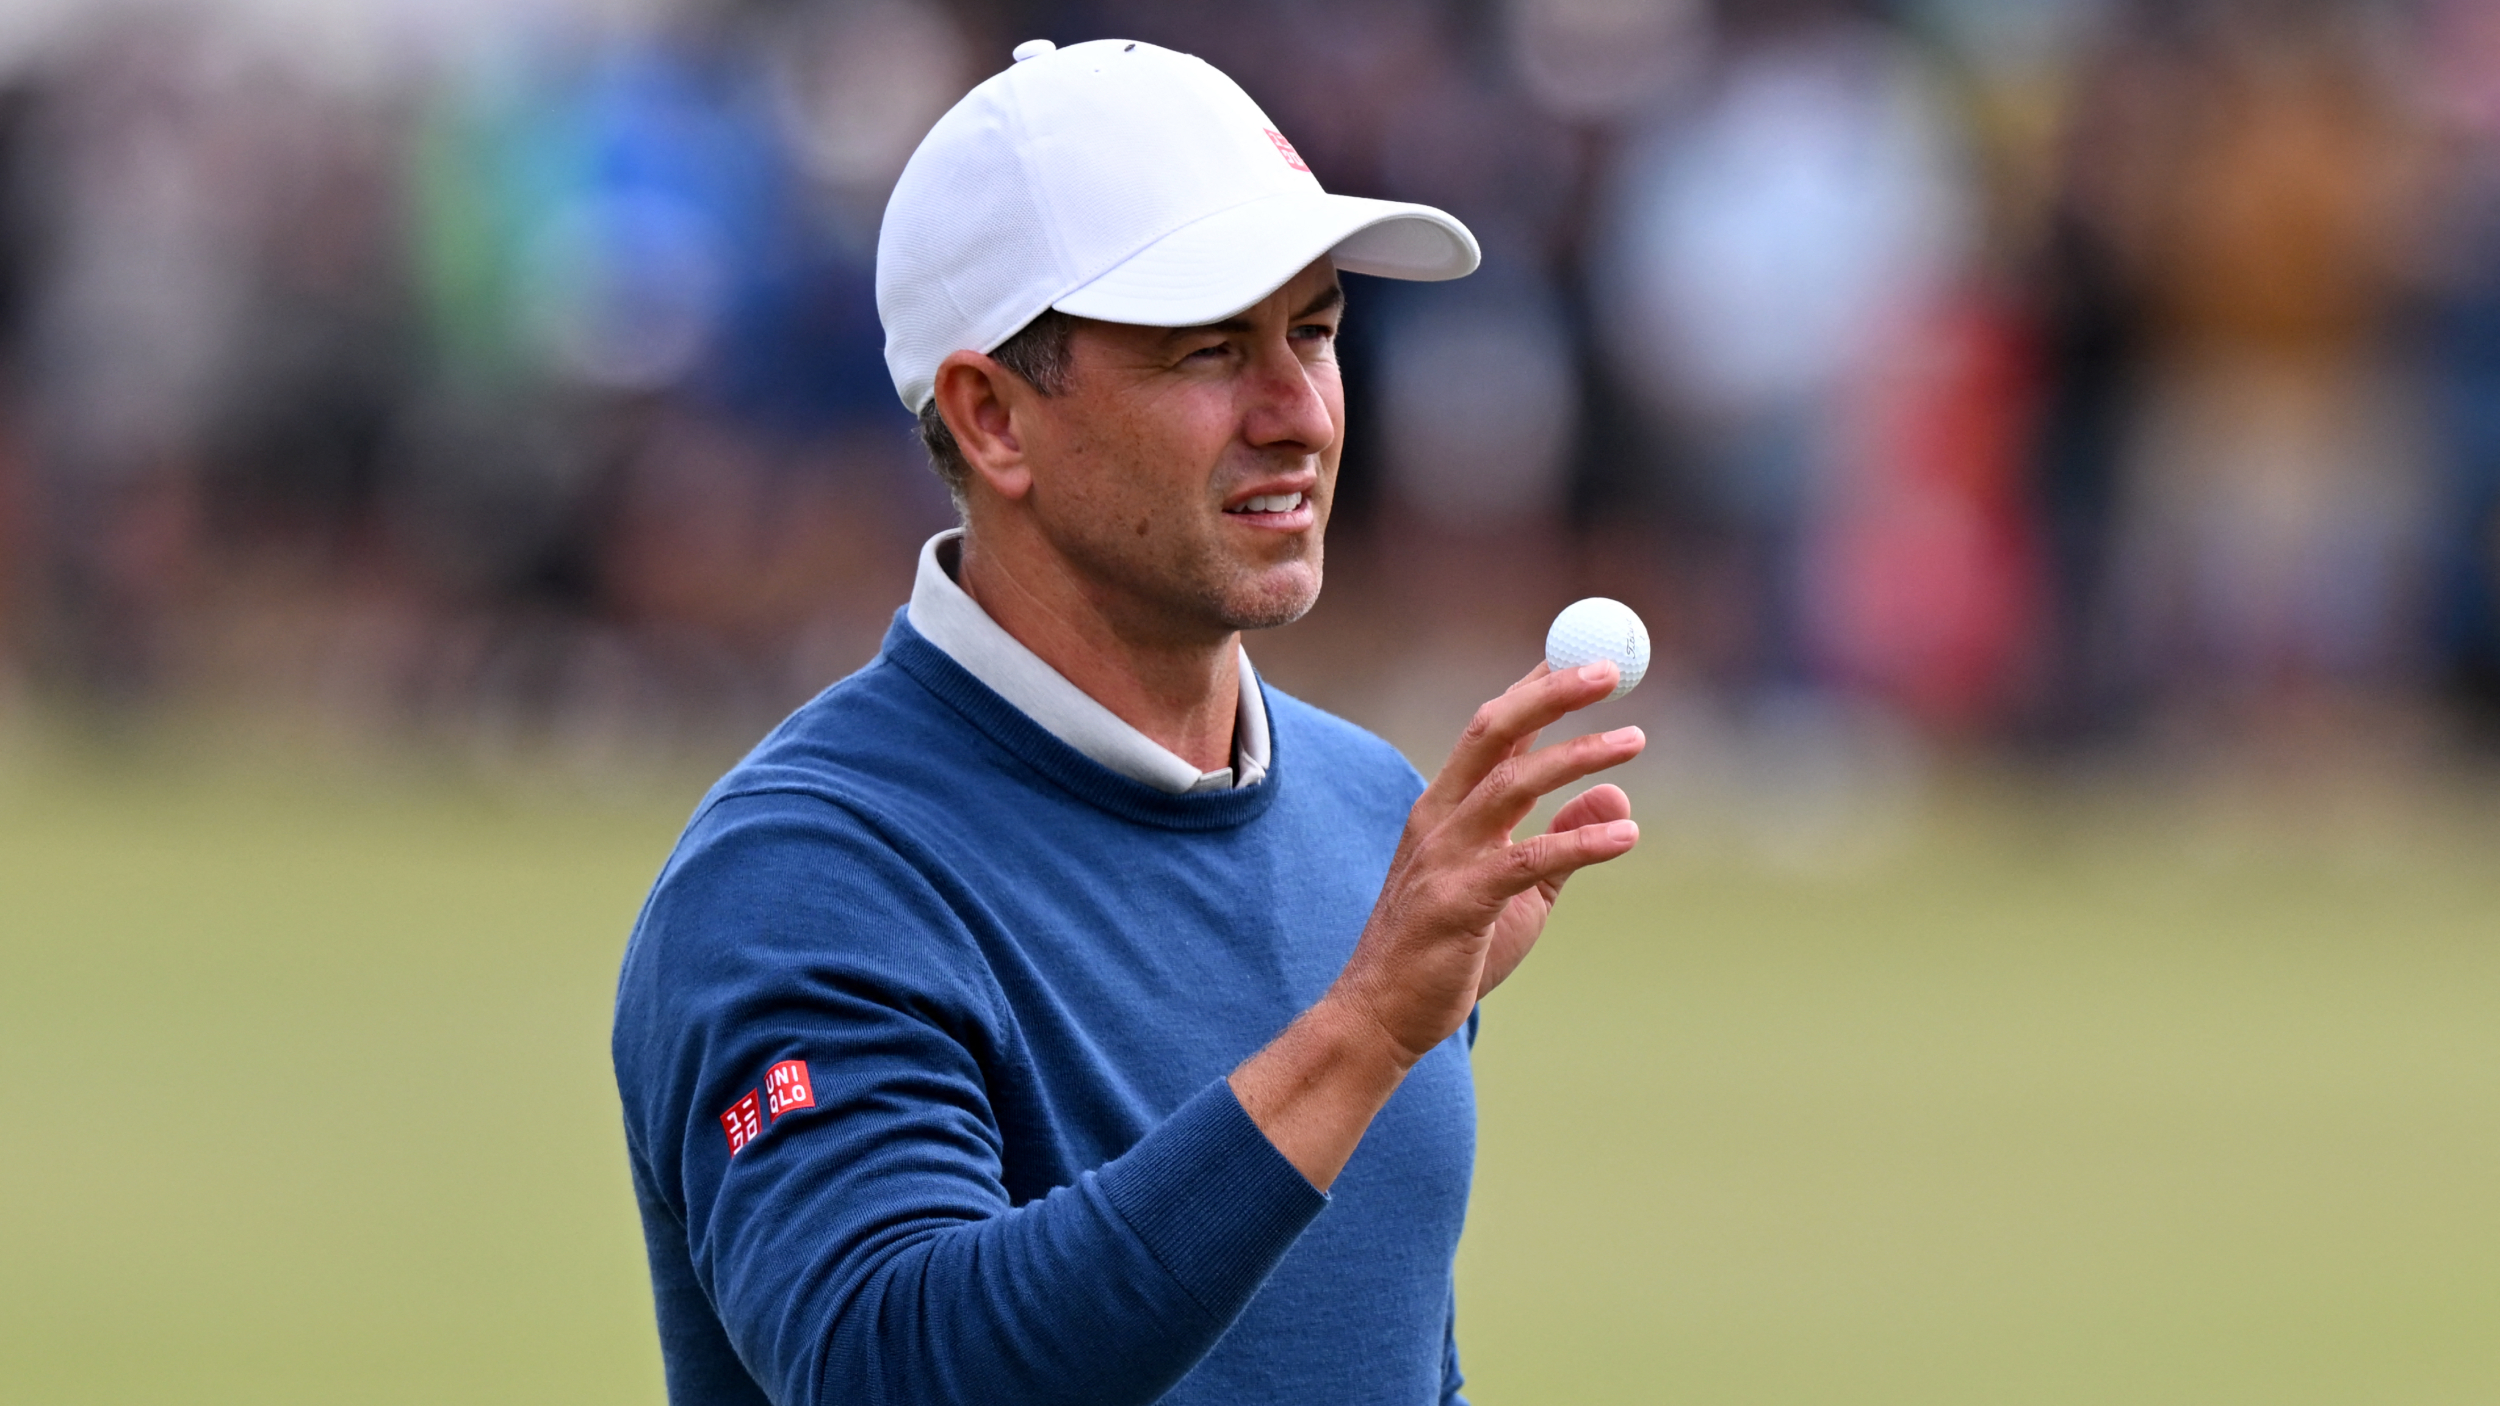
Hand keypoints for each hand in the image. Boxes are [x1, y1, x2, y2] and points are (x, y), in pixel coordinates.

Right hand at [1334, 661, 1644, 1063]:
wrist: (1383, 1015)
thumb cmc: (1446, 951)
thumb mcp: (1519, 890)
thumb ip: (1562, 842)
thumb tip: (1616, 798)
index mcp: (1446, 808)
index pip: (1494, 730)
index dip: (1538, 688)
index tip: (1586, 657)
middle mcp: (1441, 818)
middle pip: (1495, 732)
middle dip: (1551, 693)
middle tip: (1610, 669)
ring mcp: (1446, 857)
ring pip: (1513, 783)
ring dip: (1577, 756)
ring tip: (1635, 739)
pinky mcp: (1460, 902)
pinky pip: (1527, 859)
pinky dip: (1580, 842)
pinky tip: (1627, 838)